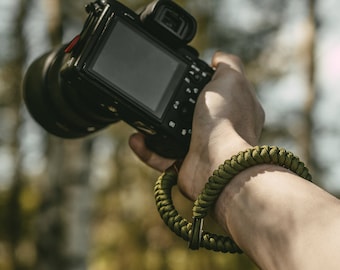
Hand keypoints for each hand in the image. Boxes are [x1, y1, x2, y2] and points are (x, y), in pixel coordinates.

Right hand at [129, 52, 263, 199]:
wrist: (217, 164)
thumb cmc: (226, 121)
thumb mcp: (230, 79)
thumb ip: (226, 63)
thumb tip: (216, 58)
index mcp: (236, 108)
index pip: (217, 91)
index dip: (202, 83)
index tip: (184, 78)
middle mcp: (221, 128)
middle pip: (191, 112)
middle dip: (171, 106)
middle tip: (157, 98)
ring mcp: (203, 147)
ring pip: (172, 135)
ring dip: (153, 128)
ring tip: (139, 120)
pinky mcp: (186, 164)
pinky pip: (161, 156)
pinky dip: (147, 149)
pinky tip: (137, 139)